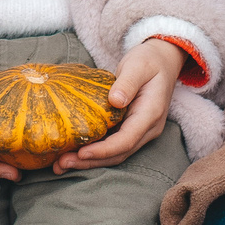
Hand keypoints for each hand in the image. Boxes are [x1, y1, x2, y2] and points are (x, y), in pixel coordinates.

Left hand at [55, 38, 184, 171]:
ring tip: (62, 163)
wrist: (162, 60)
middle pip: (118, 153)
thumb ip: (128, 82)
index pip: (127, 140)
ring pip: (115, 153)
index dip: (104, 150)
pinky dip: (94, 151)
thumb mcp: (138, 65)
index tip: (81, 153)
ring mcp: (139, 131)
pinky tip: (73, 152)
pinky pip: (112, 145)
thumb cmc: (149, 61)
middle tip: (62, 163)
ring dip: (90, 161)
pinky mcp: (129, 128)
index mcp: (150, 114)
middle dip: (91, 161)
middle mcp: (147, 128)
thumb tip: (115, 101)